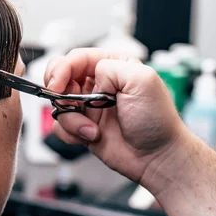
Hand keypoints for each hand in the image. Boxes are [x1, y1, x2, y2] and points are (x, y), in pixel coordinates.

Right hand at [44, 48, 188, 193]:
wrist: (158, 157)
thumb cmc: (157, 120)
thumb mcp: (143, 80)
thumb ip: (111, 68)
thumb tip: (92, 78)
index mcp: (112, 66)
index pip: (76, 58)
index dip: (61, 69)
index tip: (58, 86)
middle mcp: (97, 83)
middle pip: (59, 77)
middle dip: (58, 91)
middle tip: (67, 103)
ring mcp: (88, 106)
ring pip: (58, 104)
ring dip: (71, 118)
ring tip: (92, 129)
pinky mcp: (82, 126)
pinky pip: (60, 125)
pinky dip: (71, 133)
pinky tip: (91, 136)